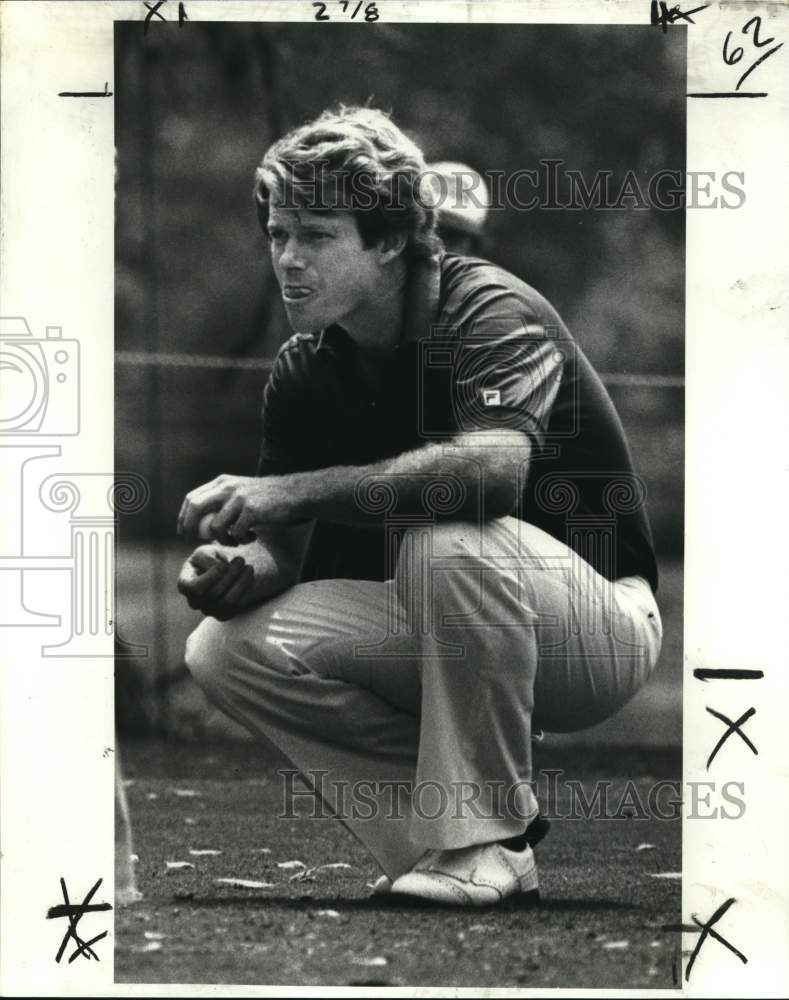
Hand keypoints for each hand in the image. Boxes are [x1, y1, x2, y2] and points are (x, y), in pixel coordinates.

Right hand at [176, 545, 257, 620]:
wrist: (228, 567)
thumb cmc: (212, 558)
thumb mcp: (206, 552)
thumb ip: (208, 560)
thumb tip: (219, 571)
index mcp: (185, 584)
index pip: (194, 588)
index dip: (210, 578)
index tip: (223, 564)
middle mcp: (194, 601)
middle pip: (214, 593)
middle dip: (231, 574)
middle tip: (241, 560)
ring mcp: (208, 610)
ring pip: (227, 601)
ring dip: (241, 582)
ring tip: (248, 567)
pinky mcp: (223, 615)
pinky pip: (236, 607)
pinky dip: (245, 590)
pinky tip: (248, 577)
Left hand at [177, 474, 295, 544]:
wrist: (295, 494)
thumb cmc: (267, 499)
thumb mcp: (241, 494)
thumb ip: (222, 502)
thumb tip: (200, 522)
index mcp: (222, 482)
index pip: (192, 498)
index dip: (183, 516)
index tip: (183, 532)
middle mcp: (227, 487)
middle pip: (195, 507)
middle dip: (189, 527)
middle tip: (191, 542)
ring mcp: (239, 498)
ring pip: (215, 525)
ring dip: (222, 539)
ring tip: (235, 542)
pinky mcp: (251, 510)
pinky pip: (235, 532)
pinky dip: (240, 540)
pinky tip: (251, 538)